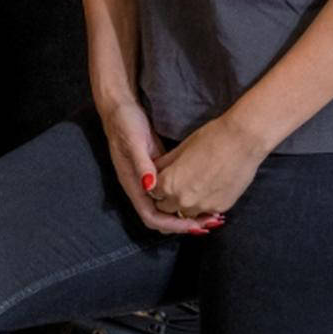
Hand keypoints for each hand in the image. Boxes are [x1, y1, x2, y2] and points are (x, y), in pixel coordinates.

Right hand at [98, 99, 207, 236]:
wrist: (120, 107)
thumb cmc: (125, 124)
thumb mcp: (133, 142)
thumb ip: (141, 165)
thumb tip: (150, 188)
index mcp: (133, 185)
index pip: (151, 217)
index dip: (173, 225)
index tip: (194, 225)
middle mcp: (141, 188)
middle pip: (161, 218)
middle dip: (184, 224)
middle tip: (210, 223)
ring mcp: (150, 181)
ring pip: (168, 208)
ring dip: (187, 215)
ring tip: (211, 215)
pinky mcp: (158, 173)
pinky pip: (172, 194)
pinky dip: (186, 199)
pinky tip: (203, 196)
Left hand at [150, 114, 268, 223]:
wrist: (242, 141)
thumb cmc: (210, 138)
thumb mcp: (180, 149)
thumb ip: (165, 165)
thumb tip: (155, 170)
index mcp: (169, 184)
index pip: (152, 194)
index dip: (156, 185)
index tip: (162, 179)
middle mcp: (183, 200)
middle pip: (166, 208)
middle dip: (167, 199)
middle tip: (176, 185)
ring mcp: (203, 207)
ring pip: (186, 214)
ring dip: (186, 205)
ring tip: (193, 188)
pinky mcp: (221, 208)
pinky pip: (205, 213)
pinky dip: (204, 205)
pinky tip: (208, 190)